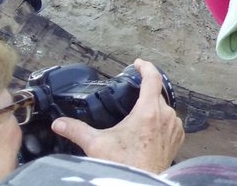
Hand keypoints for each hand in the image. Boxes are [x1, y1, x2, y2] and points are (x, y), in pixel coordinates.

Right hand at [51, 60, 183, 173]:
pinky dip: (161, 121)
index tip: (138, 63)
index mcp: (149, 111)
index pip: (152, 79)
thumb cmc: (123, 164)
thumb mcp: (96, 144)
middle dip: (145, 92)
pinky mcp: (177, 138)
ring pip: (165, 109)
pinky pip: (171, 122)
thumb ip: (76, 130)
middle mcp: (166, 116)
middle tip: (131, 94)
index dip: (145, 67)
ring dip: (153, 108)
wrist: (139, 183)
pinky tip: (149, 129)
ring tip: (138, 115)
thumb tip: (59, 123)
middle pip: (157, 94)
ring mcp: (174, 127)